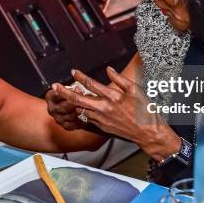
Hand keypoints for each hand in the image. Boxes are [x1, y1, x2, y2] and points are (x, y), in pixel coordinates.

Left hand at [51, 67, 180, 160]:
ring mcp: (102, 119)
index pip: (91, 84)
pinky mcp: (102, 127)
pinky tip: (80, 107)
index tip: (73, 71)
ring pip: (80, 109)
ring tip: (66, 95)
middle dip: (64, 92)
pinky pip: (87, 118)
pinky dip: (82, 111)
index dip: (80, 76)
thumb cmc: (145, 110)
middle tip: (55, 86)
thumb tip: (109, 70)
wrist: (148, 132)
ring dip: (72, 102)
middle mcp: (104, 108)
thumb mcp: (136, 89)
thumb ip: (120, 79)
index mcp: (112, 97)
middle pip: (78, 99)